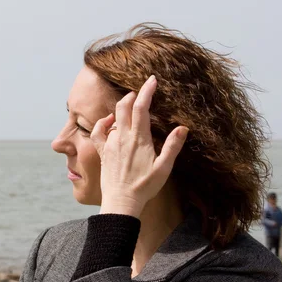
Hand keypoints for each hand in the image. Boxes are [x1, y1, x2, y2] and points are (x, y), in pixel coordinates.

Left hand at [91, 75, 188, 217]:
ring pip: (113, 117)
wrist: (121, 202)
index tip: (152, 80)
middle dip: (133, 95)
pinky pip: (98, 132)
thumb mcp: (164, 168)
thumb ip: (172, 146)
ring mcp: (111, 144)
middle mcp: (123, 137)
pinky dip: (103, 123)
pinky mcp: (102, 152)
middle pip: (124, 106)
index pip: (142, 107)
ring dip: (121, 108)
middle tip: (141, 91)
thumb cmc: (144, 187)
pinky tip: (109, 121)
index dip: (147, 91)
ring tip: (129, 105)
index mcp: (139, 139)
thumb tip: (183, 128)